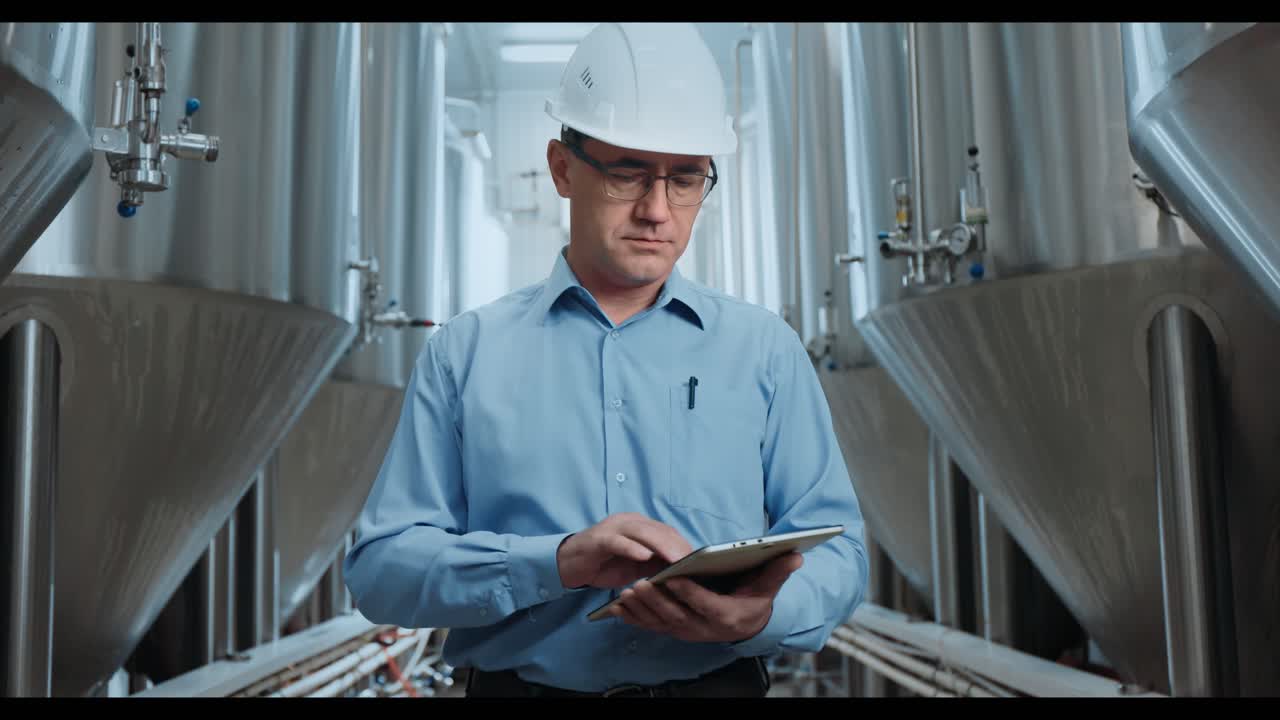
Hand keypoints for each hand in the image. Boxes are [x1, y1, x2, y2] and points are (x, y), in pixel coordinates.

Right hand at [556, 513, 693, 588]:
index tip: (699, 562)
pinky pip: (618, 541)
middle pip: (658, 530)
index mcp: (638, 526)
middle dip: (677, 546)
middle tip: (693, 562)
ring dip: (661, 546)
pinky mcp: (598, 539)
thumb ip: (654, 564)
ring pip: (641, 533)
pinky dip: (632, 548)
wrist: (569, 564)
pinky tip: (644, 556)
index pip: (666, 532)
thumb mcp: (634, 566)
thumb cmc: (605, 564)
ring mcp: (613, 529)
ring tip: (676, 560)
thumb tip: (682, 572)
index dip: (683, 546)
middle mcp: (628, 522)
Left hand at [611, 552, 802, 642]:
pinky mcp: (674, 631)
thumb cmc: (755, 601)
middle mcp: (704, 628)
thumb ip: (778, 571)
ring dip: (641, 610)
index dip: (688, 592)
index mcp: (725, 615)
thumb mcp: (768, 586)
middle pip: (677, 615)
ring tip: (626, 593)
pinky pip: (651, 627)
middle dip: (657, 600)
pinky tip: (618, 607)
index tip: (672, 577)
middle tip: (639, 583)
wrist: (747, 626)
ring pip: (660, 623)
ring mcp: (687, 632)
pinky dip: (634, 619)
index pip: (704, 604)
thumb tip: (796, 555)